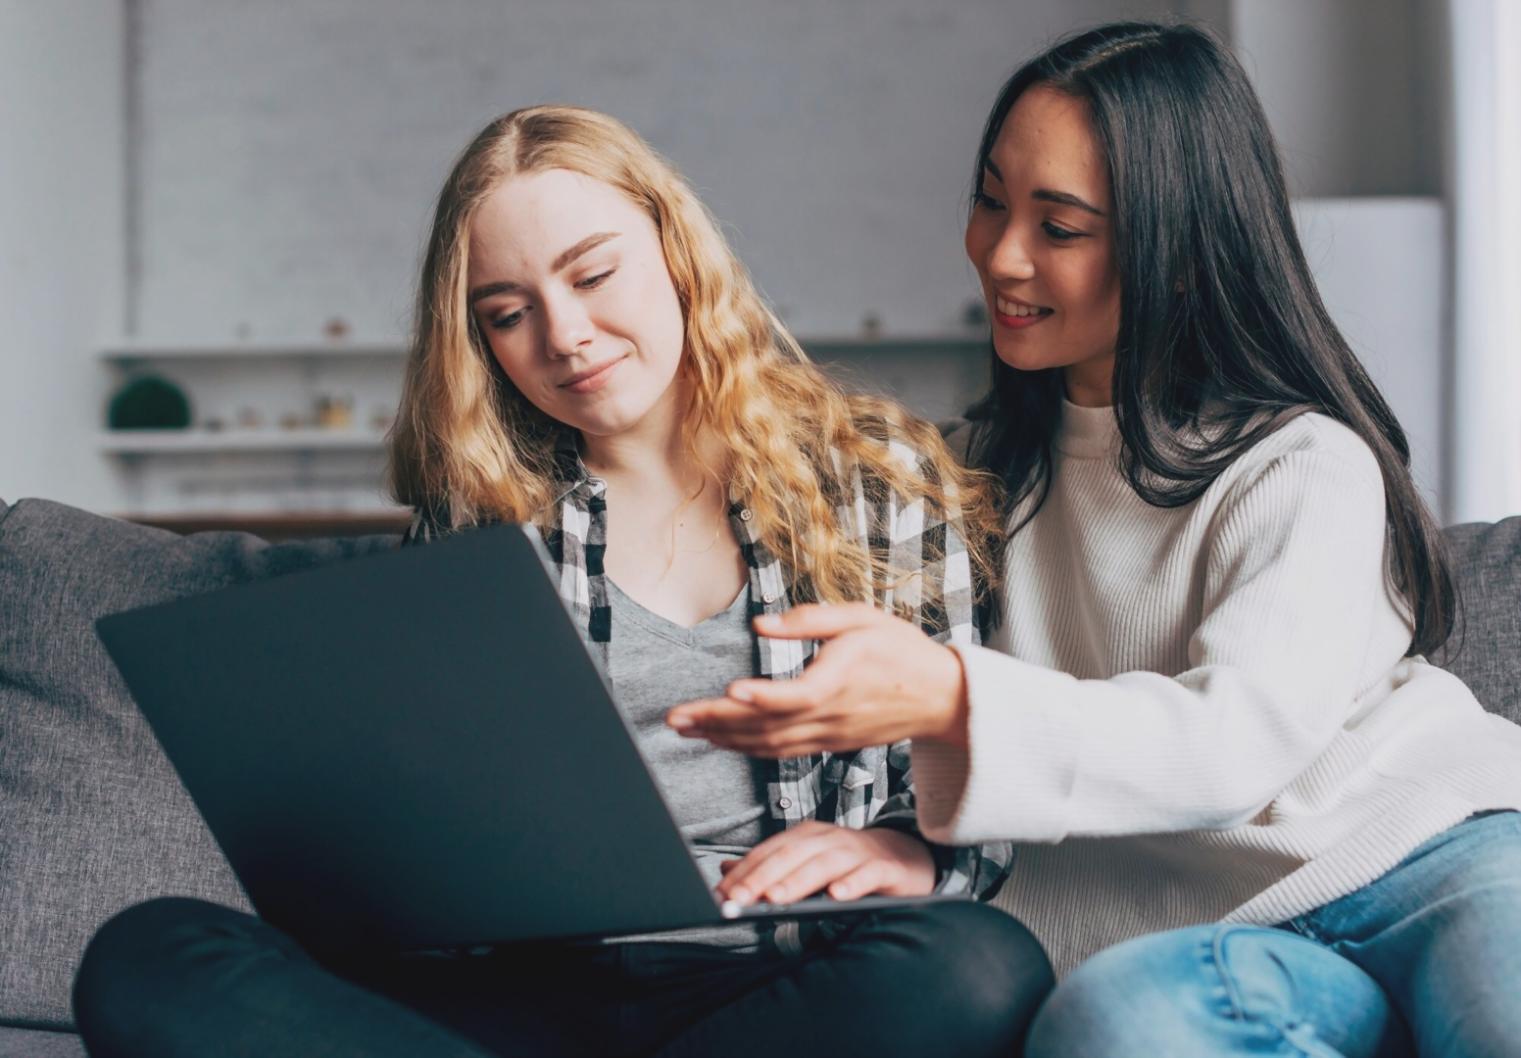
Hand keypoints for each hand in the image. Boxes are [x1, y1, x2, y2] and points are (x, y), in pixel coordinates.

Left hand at [666, 603, 968, 756]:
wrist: (941, 698)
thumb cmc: (902, 650)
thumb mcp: (862, 619)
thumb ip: (810, 620)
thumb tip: (760, 623)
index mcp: (841, 681)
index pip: (795, 695)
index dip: (761, 697)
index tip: (728, 690)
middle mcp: (831, 716)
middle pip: (767, 725)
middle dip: (717, 723)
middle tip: (676, 718)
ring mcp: (828, 735)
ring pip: (769, 744)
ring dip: (724, 738)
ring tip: (686, 729)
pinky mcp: (828, 744)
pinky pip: (780, 751)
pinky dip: (747, 748)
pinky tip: (721, 740)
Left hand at [716, 821, 935, 905]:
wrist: (901, 858)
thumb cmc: (847, 864)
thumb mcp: (804, 864)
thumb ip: (768, 868)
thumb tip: (723, 871)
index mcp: (806, 837)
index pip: (769, 851)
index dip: (745, 871)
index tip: (722, 893)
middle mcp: (829, 839)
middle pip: (792, 855)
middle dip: (763, 876)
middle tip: (739, 899)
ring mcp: (857, 851)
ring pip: (825, 863)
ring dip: (799, 880)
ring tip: (777, 899)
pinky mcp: (884, 867)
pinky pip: (868, 874)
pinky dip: (853, 883)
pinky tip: (838, 896)